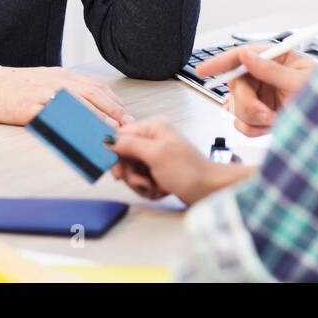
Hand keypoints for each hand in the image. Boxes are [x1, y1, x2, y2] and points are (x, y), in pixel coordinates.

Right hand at [0, 66, 132, 128]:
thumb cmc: (16, 87)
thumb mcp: (45, 83)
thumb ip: (67, 93)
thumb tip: (91, 111)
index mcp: (63, 76)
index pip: (97, 87)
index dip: (115, 103)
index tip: (129, 117)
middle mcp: (56, 81)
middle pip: (92, 95)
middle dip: (113, 112)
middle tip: (128, 128)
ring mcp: (41, 94)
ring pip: (76, 104)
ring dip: (96, 119)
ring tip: (111, 132)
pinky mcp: (26, 108)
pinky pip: (50, 118)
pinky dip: (67, 126)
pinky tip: (78, 136)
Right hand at [107, 117, 250, 204]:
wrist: (210, 190)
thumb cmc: (190, 171)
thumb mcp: (156, 155)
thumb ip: (130, 145)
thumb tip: (107, 139)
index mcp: (152, 127)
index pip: (119, 137)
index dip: (115, 156)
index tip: (118, 172)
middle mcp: (153, 139)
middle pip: (123, 158)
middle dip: (133, 175)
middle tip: (145, 180)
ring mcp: (155, 156)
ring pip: (131, 172)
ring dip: (142, 184)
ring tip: (158, 185)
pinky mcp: (157, 170)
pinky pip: (141, 180)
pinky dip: (149, 188)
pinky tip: (162, 188)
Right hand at [197, 43, 317, 136]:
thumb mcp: (301, 82)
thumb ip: (272, 69)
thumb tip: (247, 56)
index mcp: (277, 59)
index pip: (242, 55)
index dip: (220, 61)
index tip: (203, 70)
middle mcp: (267, 77)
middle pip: (236, 84)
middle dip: (246, 102)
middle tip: (263, 114)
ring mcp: (263, 97)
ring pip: (237, 107)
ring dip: (253, 118)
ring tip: (276, 120)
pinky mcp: (262, 117)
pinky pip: (243, 124)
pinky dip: (254, 129)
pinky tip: (272, 127)